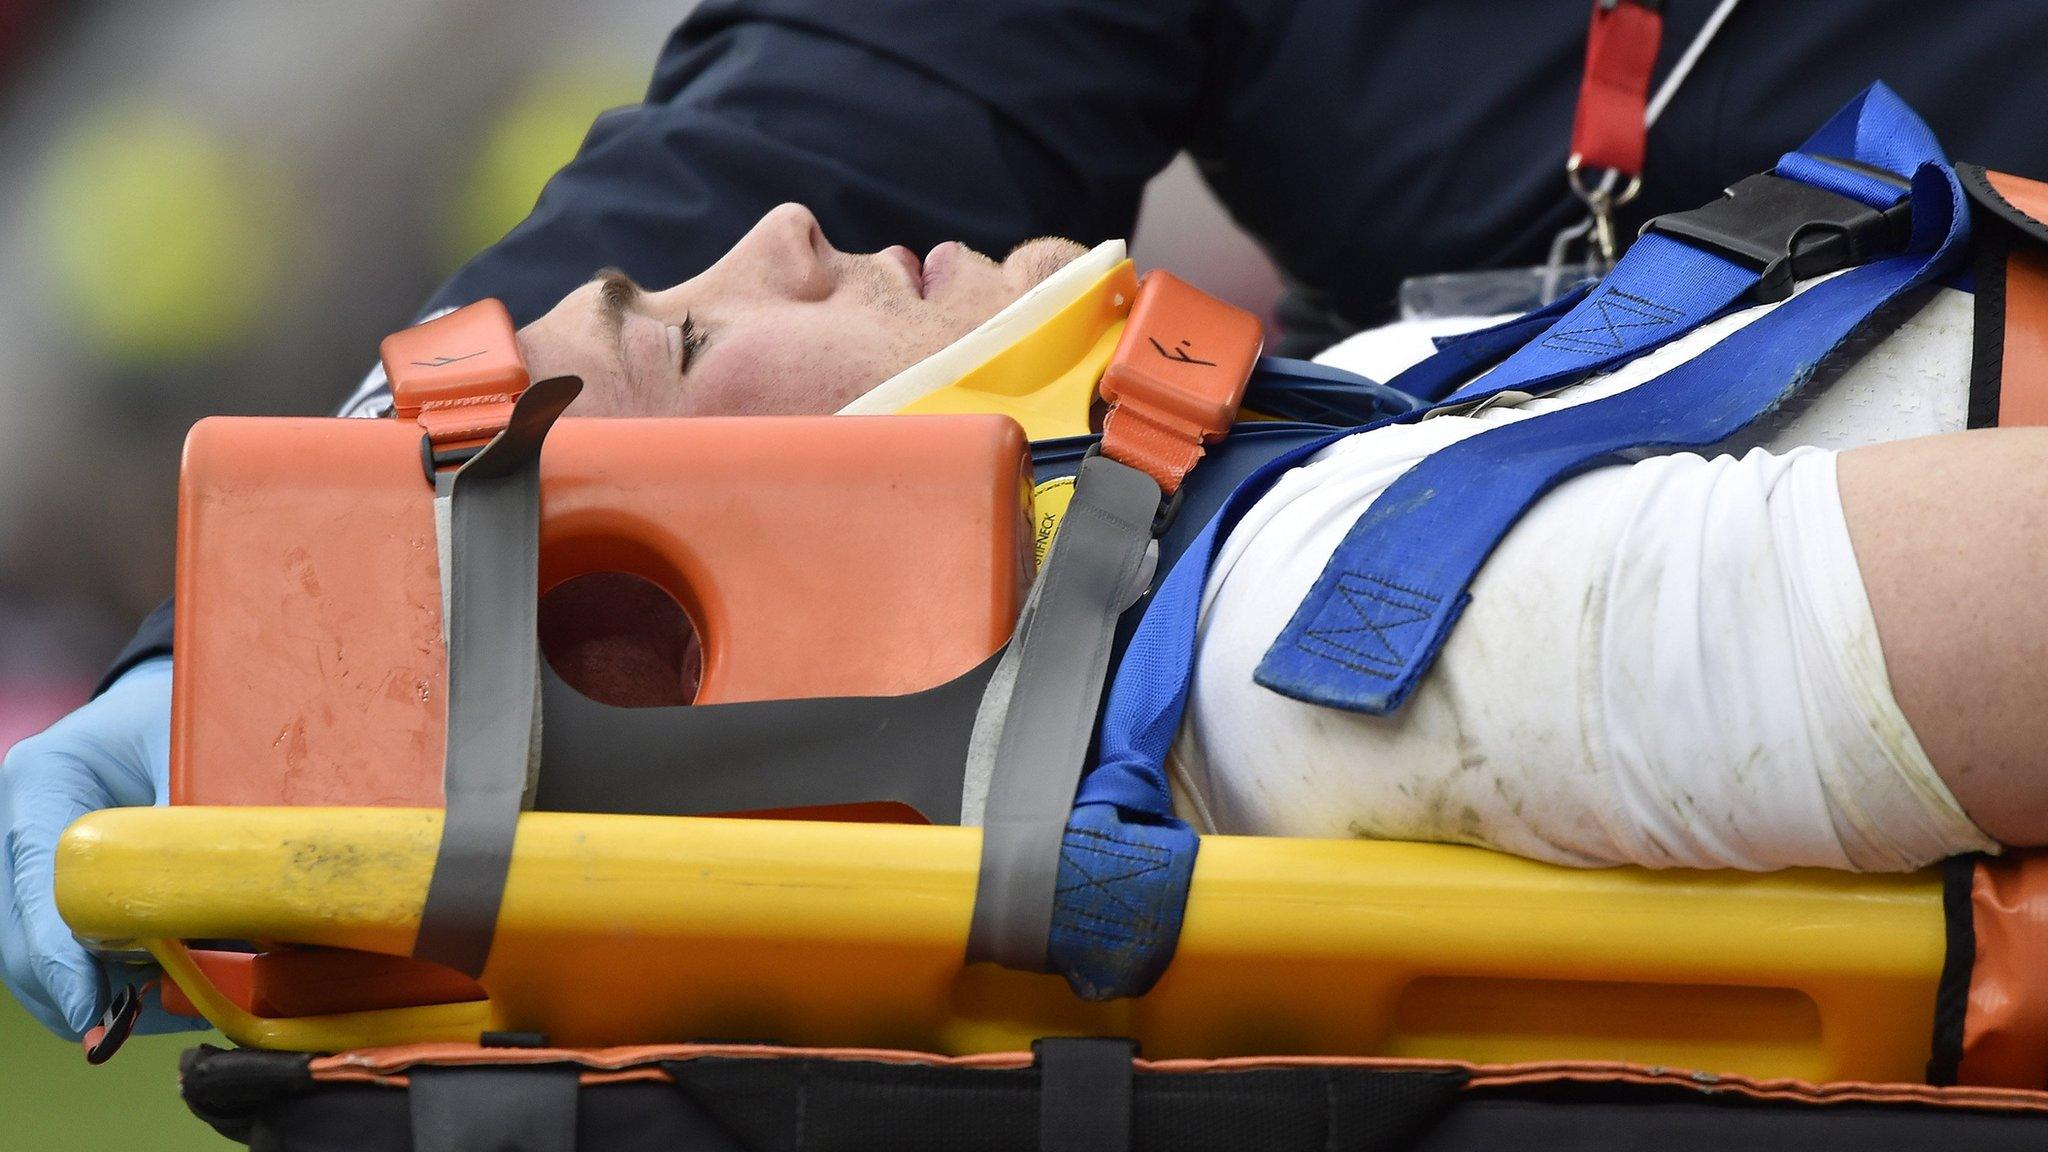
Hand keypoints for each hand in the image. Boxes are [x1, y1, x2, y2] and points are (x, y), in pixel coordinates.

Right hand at [0, 658, 198, 1038]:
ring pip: (31, 947)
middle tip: (117, 1030)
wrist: (165, 695)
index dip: (59, 952)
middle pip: (16, 930)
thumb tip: (221, 896)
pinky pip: (59, 942)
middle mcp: (19, 820)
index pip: (36, 882)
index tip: (88, 1005)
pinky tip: (144, 998)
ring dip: (81, 993)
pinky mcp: (52, 880)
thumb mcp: (189, 744)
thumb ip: (193, 813)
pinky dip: (96, 977)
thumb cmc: (181, 709)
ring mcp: (28, 855)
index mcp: (41, 779)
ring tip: (138, 1022)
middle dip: (64, 989)